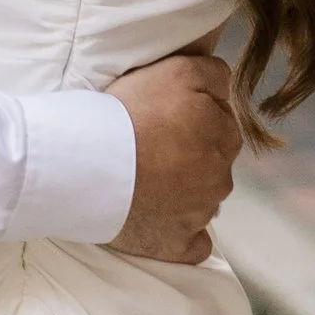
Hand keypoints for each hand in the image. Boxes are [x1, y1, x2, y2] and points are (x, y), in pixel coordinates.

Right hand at [107, 48, 242, 264]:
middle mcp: (220, 178)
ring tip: (145, 179)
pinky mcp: (178, 244)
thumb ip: (213, 74)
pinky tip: (161, 219)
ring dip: (185, 191)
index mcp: (222, 135)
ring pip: (204, 200)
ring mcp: (200, 215)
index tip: (163, 118)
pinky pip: (193, 243)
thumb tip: (226, 86)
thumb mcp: (177, 70)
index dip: (192, 117)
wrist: (89, 164)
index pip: (222, 123)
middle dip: (192, 155)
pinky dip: (182, 233)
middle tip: (152, 146)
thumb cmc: (129, 114)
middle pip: (214, 162)